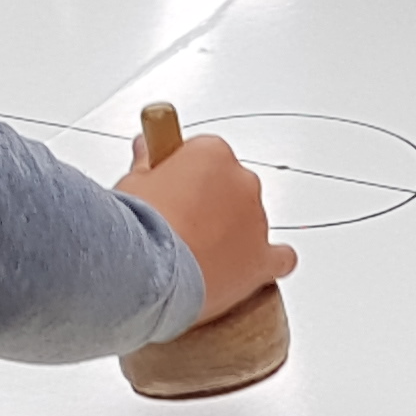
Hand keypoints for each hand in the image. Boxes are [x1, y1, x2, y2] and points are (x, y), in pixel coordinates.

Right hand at [120, 128, 294, 323]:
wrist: (147, 268)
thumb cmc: (140, 223)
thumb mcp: (135, 181)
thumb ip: (148, 162)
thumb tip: (147, 147)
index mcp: (213, 153)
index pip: (208, 154)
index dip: (188, 175)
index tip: (175, 187)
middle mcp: (242, 181)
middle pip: (232, 187)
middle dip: (211, 204)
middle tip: (182, 223)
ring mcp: (255, 220)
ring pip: (251, 221)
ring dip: (232, 233)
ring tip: (198, 253)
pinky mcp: (261, 258)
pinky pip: (280, 258)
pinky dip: (270, 262)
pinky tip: (254, 266)